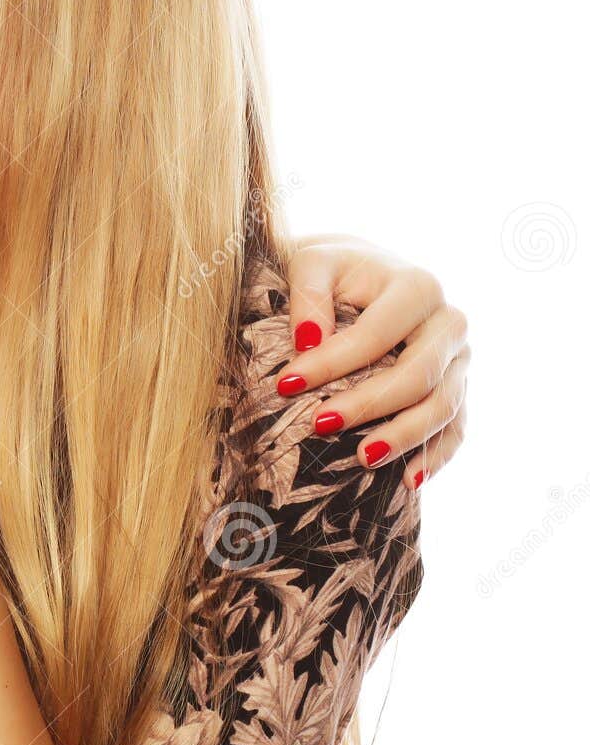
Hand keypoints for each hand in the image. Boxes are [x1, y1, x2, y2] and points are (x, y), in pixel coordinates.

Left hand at [279, 235, 469, 489]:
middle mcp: (448, 323)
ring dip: (404, 437)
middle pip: (418, 375)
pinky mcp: (456, 387)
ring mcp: (458, 359)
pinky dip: (435, 455)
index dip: (332, 363)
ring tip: (363, 458)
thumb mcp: (312, 263)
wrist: (362, 274)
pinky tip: (408, 482)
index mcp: (417, 287)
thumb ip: (307, 294)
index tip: (286, 385)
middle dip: (369, 405)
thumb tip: (308, 340)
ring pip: (444, 407)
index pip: (377, 334)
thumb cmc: (331, 269)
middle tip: (319, 425)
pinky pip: (456, 428)